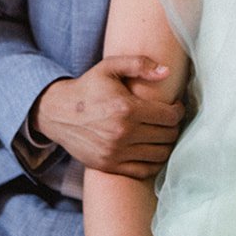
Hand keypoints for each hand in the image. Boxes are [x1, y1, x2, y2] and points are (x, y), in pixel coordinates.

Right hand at [32, 57, 183, 177]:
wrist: (57, 113)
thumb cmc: (88, 88)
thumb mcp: (109, 68)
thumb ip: (139, 64)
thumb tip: (167, 72)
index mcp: (126, 109)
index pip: (170, 116)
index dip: (178, 110)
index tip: (175, 106)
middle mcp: (122, 134)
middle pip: (168, 136)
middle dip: (174, 127)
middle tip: (169, 120)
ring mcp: (115, 153)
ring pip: (160, 155)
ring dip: (167, 145)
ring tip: (162, 134)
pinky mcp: (109, 166)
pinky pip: (144, 170)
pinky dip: (154, 162)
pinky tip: (152, 150)